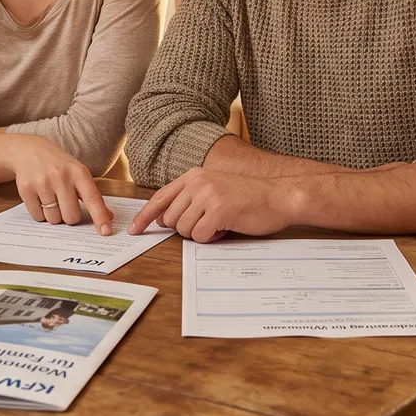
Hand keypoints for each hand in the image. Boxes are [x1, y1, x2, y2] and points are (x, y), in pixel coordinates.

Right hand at [8, 135, 113, 235]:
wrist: (28, 150)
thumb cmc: (58, 165)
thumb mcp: (78, 173)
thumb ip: (92, 195)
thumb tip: (108, 217)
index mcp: (78, 172)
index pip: (93, 198)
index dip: (100, 217)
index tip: (105, 231)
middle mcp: (61, 176)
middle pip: (71, 217)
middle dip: (69, 216)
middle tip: (64, 203)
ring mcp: (42, 183)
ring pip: (54, 219)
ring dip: (54, 215)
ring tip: (50, 198)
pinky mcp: (26, 189)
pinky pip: (38, 217)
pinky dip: (40, 213)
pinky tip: (39, 197)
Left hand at [127, 166, 293, 242]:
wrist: (280, 196)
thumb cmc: (249, 198)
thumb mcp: (215, 190)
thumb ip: (190, 200)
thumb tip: (164, 219)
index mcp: (194, 176)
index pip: (160, 198)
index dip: (145, 216)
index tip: (135, 230)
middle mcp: (197, 182)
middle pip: (171, 219)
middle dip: (186, 229)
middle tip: (209, 224)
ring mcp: (207, 195)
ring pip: (184, 230)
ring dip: (201, 234)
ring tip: (221, 223)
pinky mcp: (218, 210)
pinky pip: (200, 237)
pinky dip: (212, 238)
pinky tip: (226, 227)